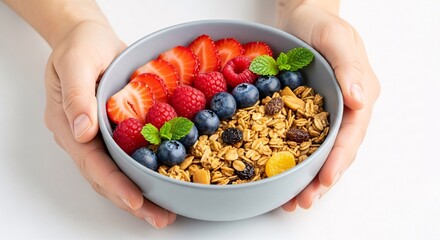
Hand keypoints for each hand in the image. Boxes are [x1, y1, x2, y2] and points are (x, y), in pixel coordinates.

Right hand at [44, 20, 175, 227]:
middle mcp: (86, 138)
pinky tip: (168, 179)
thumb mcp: (75, 63)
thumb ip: (77, 97)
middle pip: (108, 177)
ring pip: (121, 171)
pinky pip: (134, 154)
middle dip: (133, 201)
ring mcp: (103, 136)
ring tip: (166, 211)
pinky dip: (149, 170)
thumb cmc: (80, 46)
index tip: (135, 201)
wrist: (92, 38)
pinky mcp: (120, 129)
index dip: (114, 184)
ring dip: (143, 193)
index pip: (92, 164)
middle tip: (160, 218)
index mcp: (69, 126)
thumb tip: (82, 134)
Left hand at [277, 3, 380, 210]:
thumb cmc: (321, 23)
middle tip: (303, 201)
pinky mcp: (306, 111)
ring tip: (292, 200)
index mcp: (359, 94)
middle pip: (338, 150)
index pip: (352, 134)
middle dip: (322, 179)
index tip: (324, 179)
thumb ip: (349, 66)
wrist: (302, 17)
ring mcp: (326, 111)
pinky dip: (294, 160)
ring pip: (321, 151)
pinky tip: (280, 174)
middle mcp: (345, 108)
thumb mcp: (335, 38)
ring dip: (308, 178)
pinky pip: (302, 140)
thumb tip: (360, 99)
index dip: (339, 158)